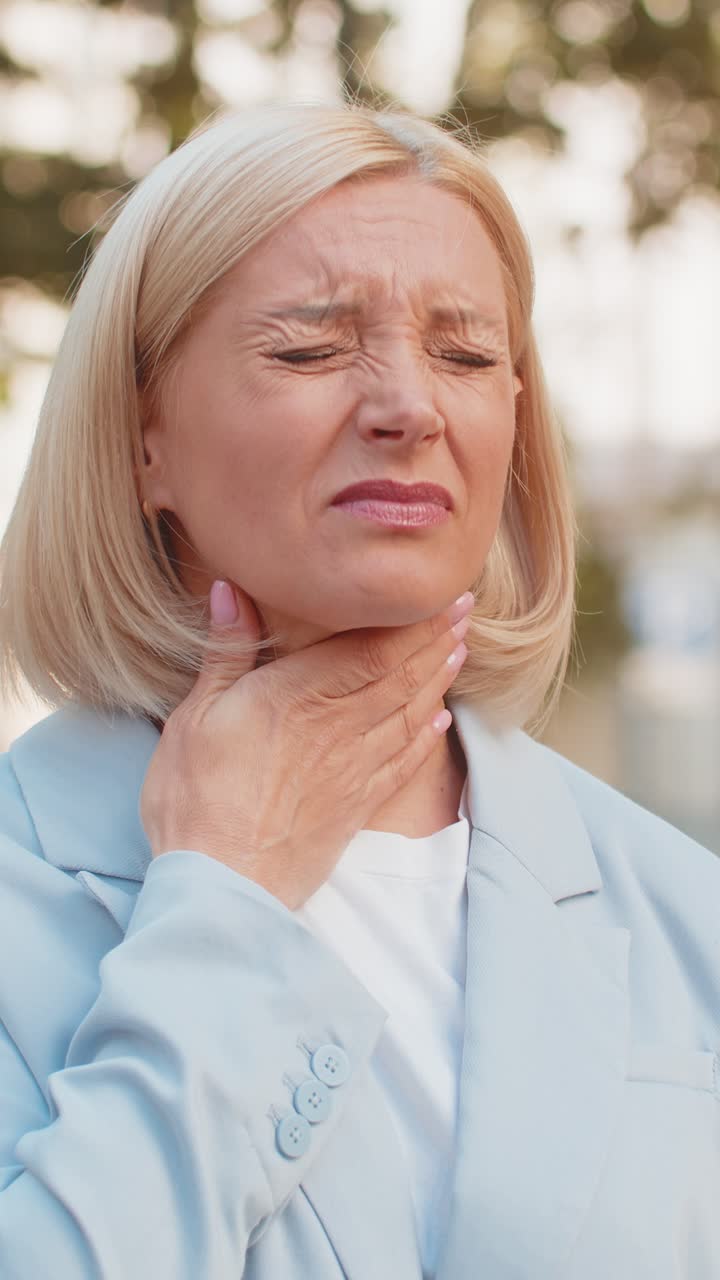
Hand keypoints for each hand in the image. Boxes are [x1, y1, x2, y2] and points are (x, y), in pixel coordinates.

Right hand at [140, 581, 471, 909]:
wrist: (221, 885)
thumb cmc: (197, 798)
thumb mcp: (195, 715)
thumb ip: (226, 651)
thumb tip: (230, 589)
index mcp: (300, 695)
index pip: (374, 648)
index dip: (416, 621)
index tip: (444, 595)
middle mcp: (338, 728)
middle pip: (401, 676)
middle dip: (437, 639)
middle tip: (465, 610)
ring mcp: (352, 770)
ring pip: (409, 715)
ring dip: (438, 680)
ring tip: (459, 651)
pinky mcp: (355, 807)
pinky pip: (401, 764)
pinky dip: (424, 739)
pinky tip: (438, 723)